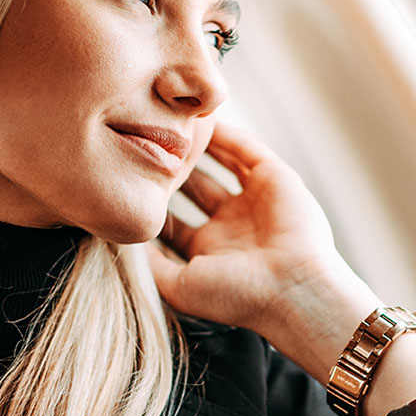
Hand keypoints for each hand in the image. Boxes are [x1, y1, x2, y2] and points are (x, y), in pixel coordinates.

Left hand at [147, 121, 381, 379]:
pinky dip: (226, 134)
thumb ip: (149, 264)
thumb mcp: (178, 286)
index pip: (173, 221)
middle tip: (143, 145)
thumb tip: (121, 239)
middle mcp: (231, 226)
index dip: (151, 202)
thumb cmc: (237, 296)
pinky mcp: (275, 180)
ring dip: (198, 147)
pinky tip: (202, 119)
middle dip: (171, 169)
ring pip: (221, 164)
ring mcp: (254, 202)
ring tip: (171, 124)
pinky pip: (246, 150)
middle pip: (194, 188)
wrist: (293, 290)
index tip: (125, 181)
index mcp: (209, 252)